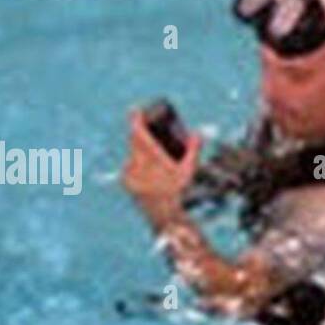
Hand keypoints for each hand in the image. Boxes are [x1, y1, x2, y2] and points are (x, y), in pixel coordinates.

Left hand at [122, 109, 200, 227]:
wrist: (164, 214)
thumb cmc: (178, 192)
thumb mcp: (189, 170)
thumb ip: (193, 150)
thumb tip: (197, 133)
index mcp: (151, 157)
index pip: (138, 132)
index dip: (136, 119)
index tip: (136, 110)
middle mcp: (137, 163)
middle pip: (134, 140)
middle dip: (140, 133)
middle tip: (146, 128)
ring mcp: (130, 172)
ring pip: (132, 153)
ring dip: (140, 150)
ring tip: (153, 159)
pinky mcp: (126, 180)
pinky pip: (130, 165)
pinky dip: (137, 164)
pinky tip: (146, 170)